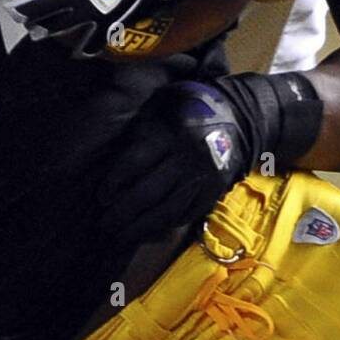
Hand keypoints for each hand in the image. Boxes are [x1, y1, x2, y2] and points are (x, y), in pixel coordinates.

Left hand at [0, 0, 240, 56]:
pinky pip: (89, 42)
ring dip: (40, 26)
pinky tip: (73, 44)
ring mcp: (95, 13)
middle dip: (18, 4)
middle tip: (8, 0)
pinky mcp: (114, 26)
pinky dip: (78, 44)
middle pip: (37, 4)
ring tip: (31, 25)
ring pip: (57, 27)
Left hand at [97, 80, 252, 242]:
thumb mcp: (165, 104)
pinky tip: (146, 233)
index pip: (137, 161)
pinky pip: (185, 215)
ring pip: (167, 210)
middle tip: (105, 224)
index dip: (115, 181)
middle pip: (149, 191)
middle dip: (123, 211)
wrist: (239, 117)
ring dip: (140, 227)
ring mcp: (203, 179)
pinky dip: (163, 226)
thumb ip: (142, 127)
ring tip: (120, 236)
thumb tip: (112, 157)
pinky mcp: (212, 193)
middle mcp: (188, 158)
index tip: (101, 197)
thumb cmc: (190, 107)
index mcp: (172, 132)